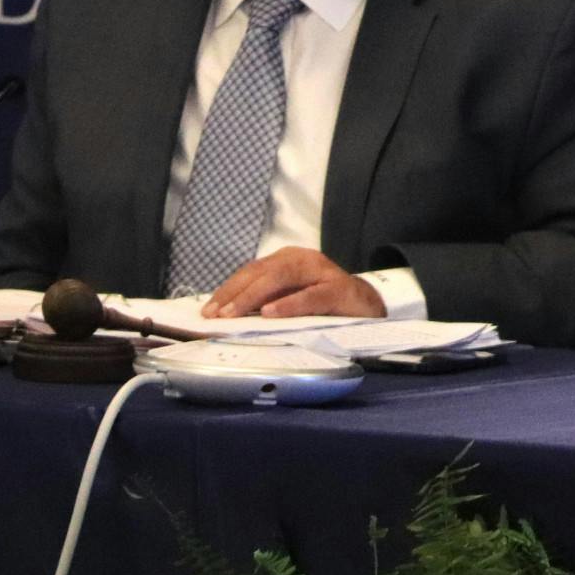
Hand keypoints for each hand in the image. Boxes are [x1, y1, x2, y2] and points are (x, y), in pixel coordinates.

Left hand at [202, 246, 384, 319]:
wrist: (368, 307)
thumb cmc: (323, 305)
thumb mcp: (289, 298)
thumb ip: (263, 301)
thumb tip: (224, 315)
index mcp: (287, 260)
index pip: (251, 271)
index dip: (228, 289)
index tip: (207, 311)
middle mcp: (303, 260)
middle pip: (262, 271)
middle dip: (235, 293)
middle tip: (215, 315)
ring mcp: (323, 272)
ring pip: (282, 277)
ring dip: (254, 296)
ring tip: (233, 314)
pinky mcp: (340, 290)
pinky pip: (311, 296)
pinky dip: (289, 304)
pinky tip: (270, 313)